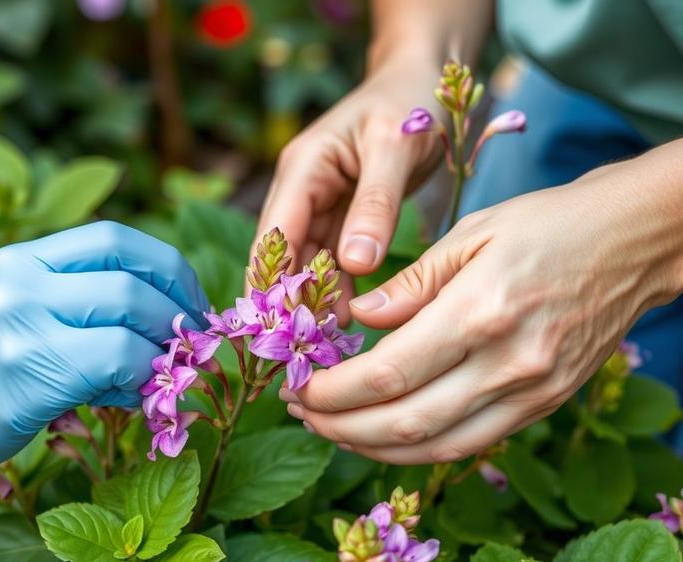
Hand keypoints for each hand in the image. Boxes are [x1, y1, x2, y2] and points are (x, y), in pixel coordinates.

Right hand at [0, 221, 208, 480]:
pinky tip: (133, 397)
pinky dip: (140, 378)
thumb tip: (174, 316)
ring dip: (165, 346)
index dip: (167, 268)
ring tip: (165, 372)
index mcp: (22, 258)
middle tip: (193, 342)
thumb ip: (82, 300)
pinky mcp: (30, 372)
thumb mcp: (22, 311)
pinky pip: (116, 361)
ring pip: (130, 315)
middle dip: (178, 310)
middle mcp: (20, 280)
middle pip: (130, 276)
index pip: (115, 238)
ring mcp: (22, 322)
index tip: (190, 301)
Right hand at [252, 56, 442, 322]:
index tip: (278, 330)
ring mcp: (319, 205)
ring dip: (312, 301)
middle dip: (290, 301)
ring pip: (306, 263)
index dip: (271, 283)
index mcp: (303, 169)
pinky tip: (345, 322)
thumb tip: (354, 264)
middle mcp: (301, 190)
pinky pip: (331, 260)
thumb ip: (375, 205)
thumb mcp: (397, 146)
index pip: (274, 236)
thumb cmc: (411, 100)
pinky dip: (336, 289)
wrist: (424, 77)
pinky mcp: (341, 217)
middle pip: (283, 256)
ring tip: (326, 346)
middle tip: (305, 351)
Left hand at [282, 151, 682, 462]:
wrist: (637, 243)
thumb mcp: (473, 232)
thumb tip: (358, 320)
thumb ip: (411, 283)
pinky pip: (470, 443)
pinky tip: (383, 436)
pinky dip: (418, 449)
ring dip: (372, 447)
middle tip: (300, 412)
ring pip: (436, 447)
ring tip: (330, 429)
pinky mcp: (544, 405)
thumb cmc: (550, 224)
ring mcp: (532, 393)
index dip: (333, 392)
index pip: (388, 374)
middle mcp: (509, 363)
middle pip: (404, 423)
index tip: (298, 387)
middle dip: (339, 426)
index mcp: (482, 310)